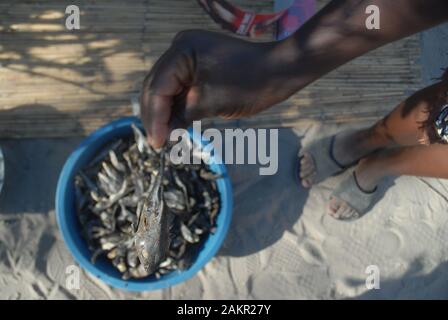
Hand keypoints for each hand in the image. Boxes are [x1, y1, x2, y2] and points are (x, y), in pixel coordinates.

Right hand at [140, 30, 293, 147]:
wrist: (279, 71)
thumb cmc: (249, 83)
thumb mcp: (211, 101)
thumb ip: (182, 116)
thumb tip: (163, 136)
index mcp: (182, 50)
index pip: (158, 87)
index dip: (155, 117)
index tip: (157, 143)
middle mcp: (180, 50)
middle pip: (157, 88)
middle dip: (156, 116)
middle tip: (157, 144)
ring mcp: (189, 59)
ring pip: (167, 91)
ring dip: (165, 114)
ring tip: (164, 139)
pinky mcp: (198, 69)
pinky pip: (180, 90)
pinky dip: (177, 109)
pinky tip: (175, 127)